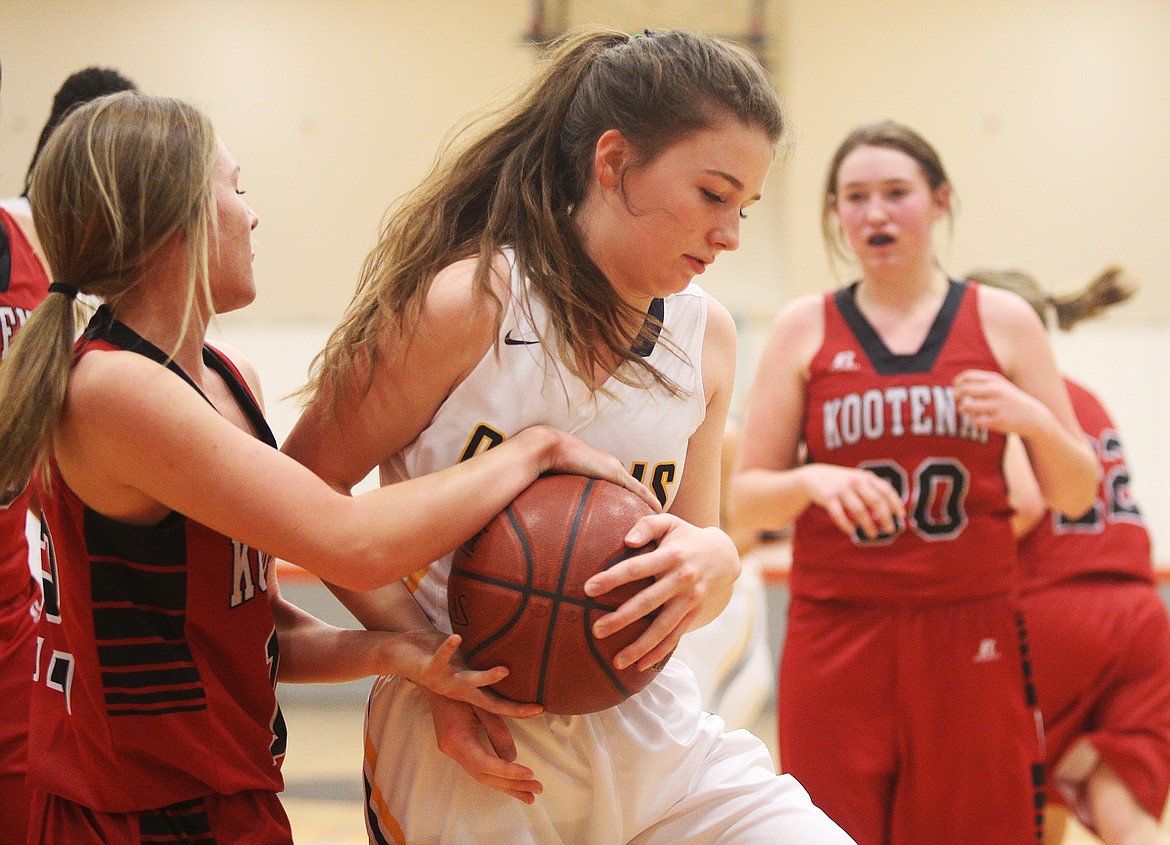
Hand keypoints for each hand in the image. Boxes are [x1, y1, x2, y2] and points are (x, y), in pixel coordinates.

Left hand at [392, 630, 542, 718]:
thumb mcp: (459, 661)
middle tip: (535, 709)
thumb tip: (504, 653)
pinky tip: (456, 638)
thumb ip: (479, 663)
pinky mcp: (427, 669)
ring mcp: (443, 681)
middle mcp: (457, 691)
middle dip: (512, 708)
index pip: (497, 703)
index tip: (541, 709)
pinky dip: (448, 649)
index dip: (518, 709)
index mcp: (467, 690)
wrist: (397, 655)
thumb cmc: (433, 655)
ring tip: (504, 671)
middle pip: (489, 703)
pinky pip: (440, 658)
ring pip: (467, 682)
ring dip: (485, 678)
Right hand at [427, 693, 543, 803]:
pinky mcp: (457, 750)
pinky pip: (479, 770)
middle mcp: (452, 749)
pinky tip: (512, 785)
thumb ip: (497, 729)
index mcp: (456, 738)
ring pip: (482, 777)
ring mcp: (453, 751)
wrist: (436, 681)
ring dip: (507, 786)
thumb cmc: (460, 687)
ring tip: (530, 796)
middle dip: (512, 784)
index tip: (530, 774)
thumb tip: (512, 758)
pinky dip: (498, 778)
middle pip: (484, 776)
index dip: (507, 772)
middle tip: (537, 789)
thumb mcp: (482, 703)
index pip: (484, 764)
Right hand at [522, 425, 660, 512]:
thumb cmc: (549, 463)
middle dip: (645, 502)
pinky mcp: (614, 472)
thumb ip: (564, 496)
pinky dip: (647, 499)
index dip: (633, 499)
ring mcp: (614, 469)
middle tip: (656, 519)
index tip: (640, 512)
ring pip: (638, 489)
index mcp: (600, 470)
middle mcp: (611, 468)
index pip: (622, 486)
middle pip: (634, 488)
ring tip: (661, 518)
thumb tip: (555, 514)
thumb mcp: (560, 484)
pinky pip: (636, 489)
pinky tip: (658, 510)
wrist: (549, 448)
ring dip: (649, 503)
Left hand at [583, 514, 738, 670]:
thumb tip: (627, 541)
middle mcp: (682, 579)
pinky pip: (675, 636)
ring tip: (617, 661)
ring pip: (663, 627)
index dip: (612, 578)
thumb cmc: (685, 537)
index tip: (588, 588)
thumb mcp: (669, 523)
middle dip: (622, 618)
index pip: (637, 568)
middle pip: (648, 602)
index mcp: (671, 555)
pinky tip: (640, 666)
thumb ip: (647, 526)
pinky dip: (659, 653)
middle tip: (596, 630)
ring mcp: (690, 600)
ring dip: (640, 645)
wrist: (723, 555)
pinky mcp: (694, 614)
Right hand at [798, 463, 904, 538]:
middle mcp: (856, 481)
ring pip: (859, 510)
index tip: (901, 517)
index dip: (895, 504)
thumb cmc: (843, 483)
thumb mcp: (858, 481)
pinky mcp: (829, 497)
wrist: (815, 477)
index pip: (886, 490)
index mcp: (866, 477)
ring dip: (868, 525)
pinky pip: (840, 515)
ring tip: (873, 535)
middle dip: (885, 517)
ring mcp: (842, 489)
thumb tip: (889, 515)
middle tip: (890, 530)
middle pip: (876, 501)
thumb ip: (873, 493)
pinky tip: (852, 531)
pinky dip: (847, 525)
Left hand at [953, 369, 1050, 436]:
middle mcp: (996, 390)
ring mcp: (997, 406)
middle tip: (957, 400)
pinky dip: (971, 420)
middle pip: (963, 390)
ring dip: (961, 409)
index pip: (967, 376)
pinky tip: (976, 419)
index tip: (956, 388)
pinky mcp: (998, 421)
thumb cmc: (1010, 400)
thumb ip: (980, 382)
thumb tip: (956, 384)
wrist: (1033, 416)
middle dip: (955, 396)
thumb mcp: (1000, 385)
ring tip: (965, 410)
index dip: (957, 383)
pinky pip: (974, 421)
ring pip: (966, 406)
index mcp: (995, 380)